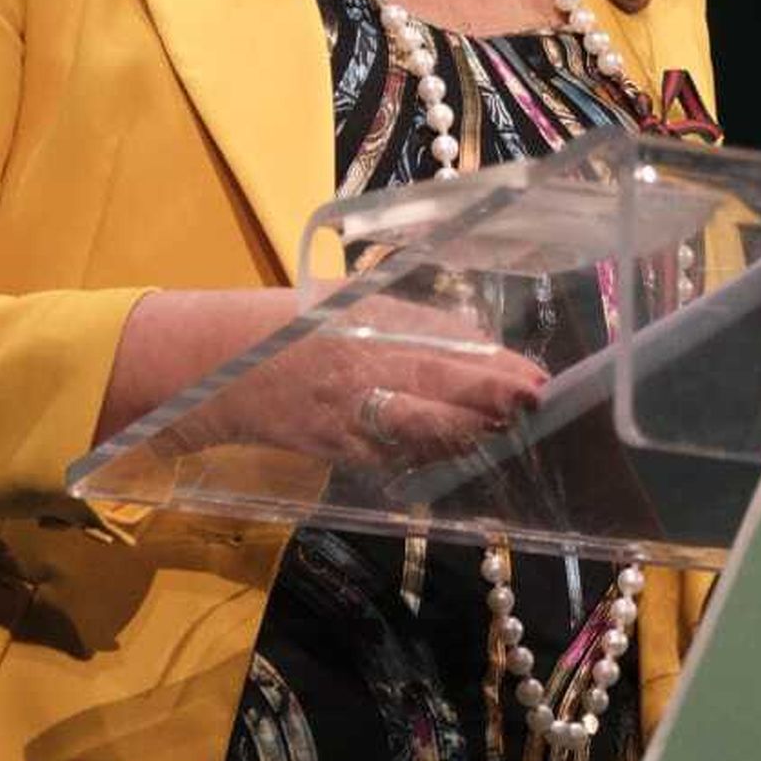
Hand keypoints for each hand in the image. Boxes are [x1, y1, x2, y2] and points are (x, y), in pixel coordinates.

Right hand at [169, 291, 547, 470]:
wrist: (226, 365)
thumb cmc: (300, 324)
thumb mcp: (356, 303)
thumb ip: (412, 324)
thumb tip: (477, 342)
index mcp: (369, 322)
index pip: (444, 342)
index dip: (492, 362)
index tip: (532, 373)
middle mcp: (363, 365)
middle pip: (438, 382)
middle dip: (491, 395)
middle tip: (534, 400)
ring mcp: (351, 412)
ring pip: (421, 428)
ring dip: (469, 430)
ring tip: (506, 427)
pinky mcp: (340, 448)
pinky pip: (396, 456)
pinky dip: (432, 454)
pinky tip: (461, 450)